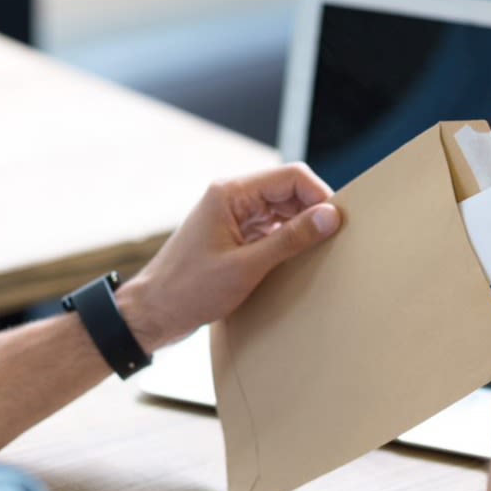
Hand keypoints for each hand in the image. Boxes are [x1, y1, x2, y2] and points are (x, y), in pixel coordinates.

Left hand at [118, 163, 340, 350]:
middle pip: (288, 191)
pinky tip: (296, 260)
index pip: (291, 177)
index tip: (338, 222)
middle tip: (334, 240)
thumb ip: (291, 239)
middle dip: (313, 212)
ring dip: (301, 227)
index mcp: (231, 193)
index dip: (320, 195)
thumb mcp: (247, 266)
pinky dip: (286, 240)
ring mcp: (232, 216)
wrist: (152, 314)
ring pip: (281, 210)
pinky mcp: (233, 236)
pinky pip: (270, 228)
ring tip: (317, 252)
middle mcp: (232, 197)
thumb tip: (330, 216)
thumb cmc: (189, 290)